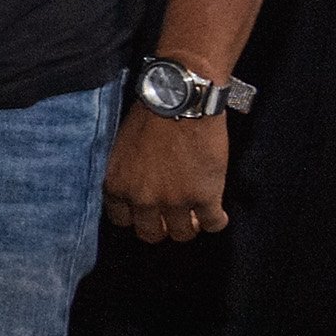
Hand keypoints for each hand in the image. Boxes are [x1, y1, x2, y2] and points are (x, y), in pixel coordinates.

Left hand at [102, 105, 230, 243]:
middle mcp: (143, 199)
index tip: (146, 212)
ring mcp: (175, 201)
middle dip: (161, 227)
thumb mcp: (123, 147)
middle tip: (173, 217)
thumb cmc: (150, 115)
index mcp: (118, 185)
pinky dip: (216, 221)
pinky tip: (217, 212)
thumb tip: (137, 187)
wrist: (181, 101)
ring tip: (196, 215)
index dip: (136, 217)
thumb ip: (128, 173)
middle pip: (150, 233)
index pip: (121, 219)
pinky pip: (213, 224)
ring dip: (190, 226)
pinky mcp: (205, 197)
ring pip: (182, 234)